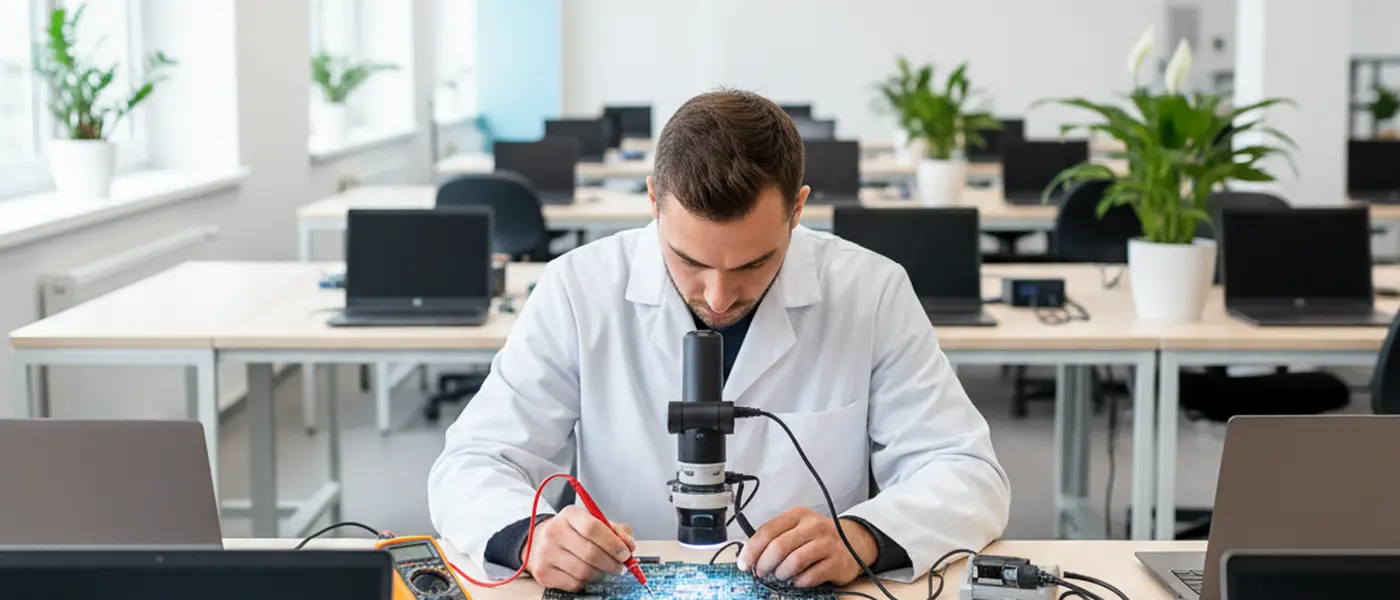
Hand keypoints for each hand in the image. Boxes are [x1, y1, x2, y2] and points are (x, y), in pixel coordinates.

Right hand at [521, 506, 636, 591]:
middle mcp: (554, 532)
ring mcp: (546, 553)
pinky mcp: (543, 572)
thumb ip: (617, 531)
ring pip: (584, 571)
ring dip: (600, 573)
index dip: (613, 543)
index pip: (593, 528)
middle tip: (620, 567)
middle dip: (611, 563)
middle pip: (590, 553)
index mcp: (569, 515)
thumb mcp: (595, 523)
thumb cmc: (575, 533)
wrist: (541, 543)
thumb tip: (629, 546)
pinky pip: (574, 583)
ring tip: (602, 569)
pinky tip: (584, 573)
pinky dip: (585, 581)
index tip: (625, 553)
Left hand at [737, 507, 878, 587]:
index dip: (752, 549)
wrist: (855, 542)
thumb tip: (750, 554)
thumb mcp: (798, 527)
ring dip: (781, 573)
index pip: (768, 530)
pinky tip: (798, 580)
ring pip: (794, 561)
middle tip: (761, 572)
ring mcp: (827, 543)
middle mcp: (813, 526)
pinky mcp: (837, 562)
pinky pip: (810, 576)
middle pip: (779, 546)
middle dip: (764, 563)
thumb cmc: (818, 537)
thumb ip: (776, 536)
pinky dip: (799, 581)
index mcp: (799, 514)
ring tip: (780, 576)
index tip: (744, 563)